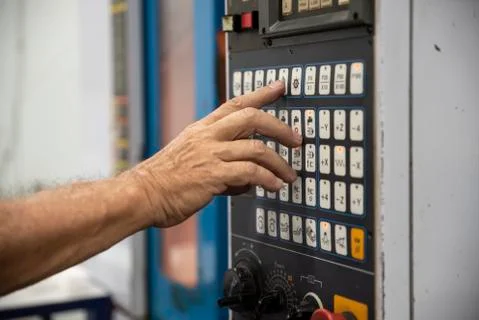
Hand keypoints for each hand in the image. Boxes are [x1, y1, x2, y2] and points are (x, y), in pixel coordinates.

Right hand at [127, 81, 301, 227]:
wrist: (143, 194)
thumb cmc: (164, 179)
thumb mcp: (190, 157)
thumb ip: (220, 160)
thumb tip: (246, 176)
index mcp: (202, 129)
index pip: (235, 103)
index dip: (260, 94)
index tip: (279, 87)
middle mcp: (208, 136)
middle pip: (252, 118)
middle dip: (280, 127)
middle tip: (296, 139)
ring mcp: (211, 154)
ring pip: (256, 148)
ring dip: (279, 163)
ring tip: (289, 175)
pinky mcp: (213, 175)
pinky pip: (250, 173)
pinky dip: (267, 179)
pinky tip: (274, 186)